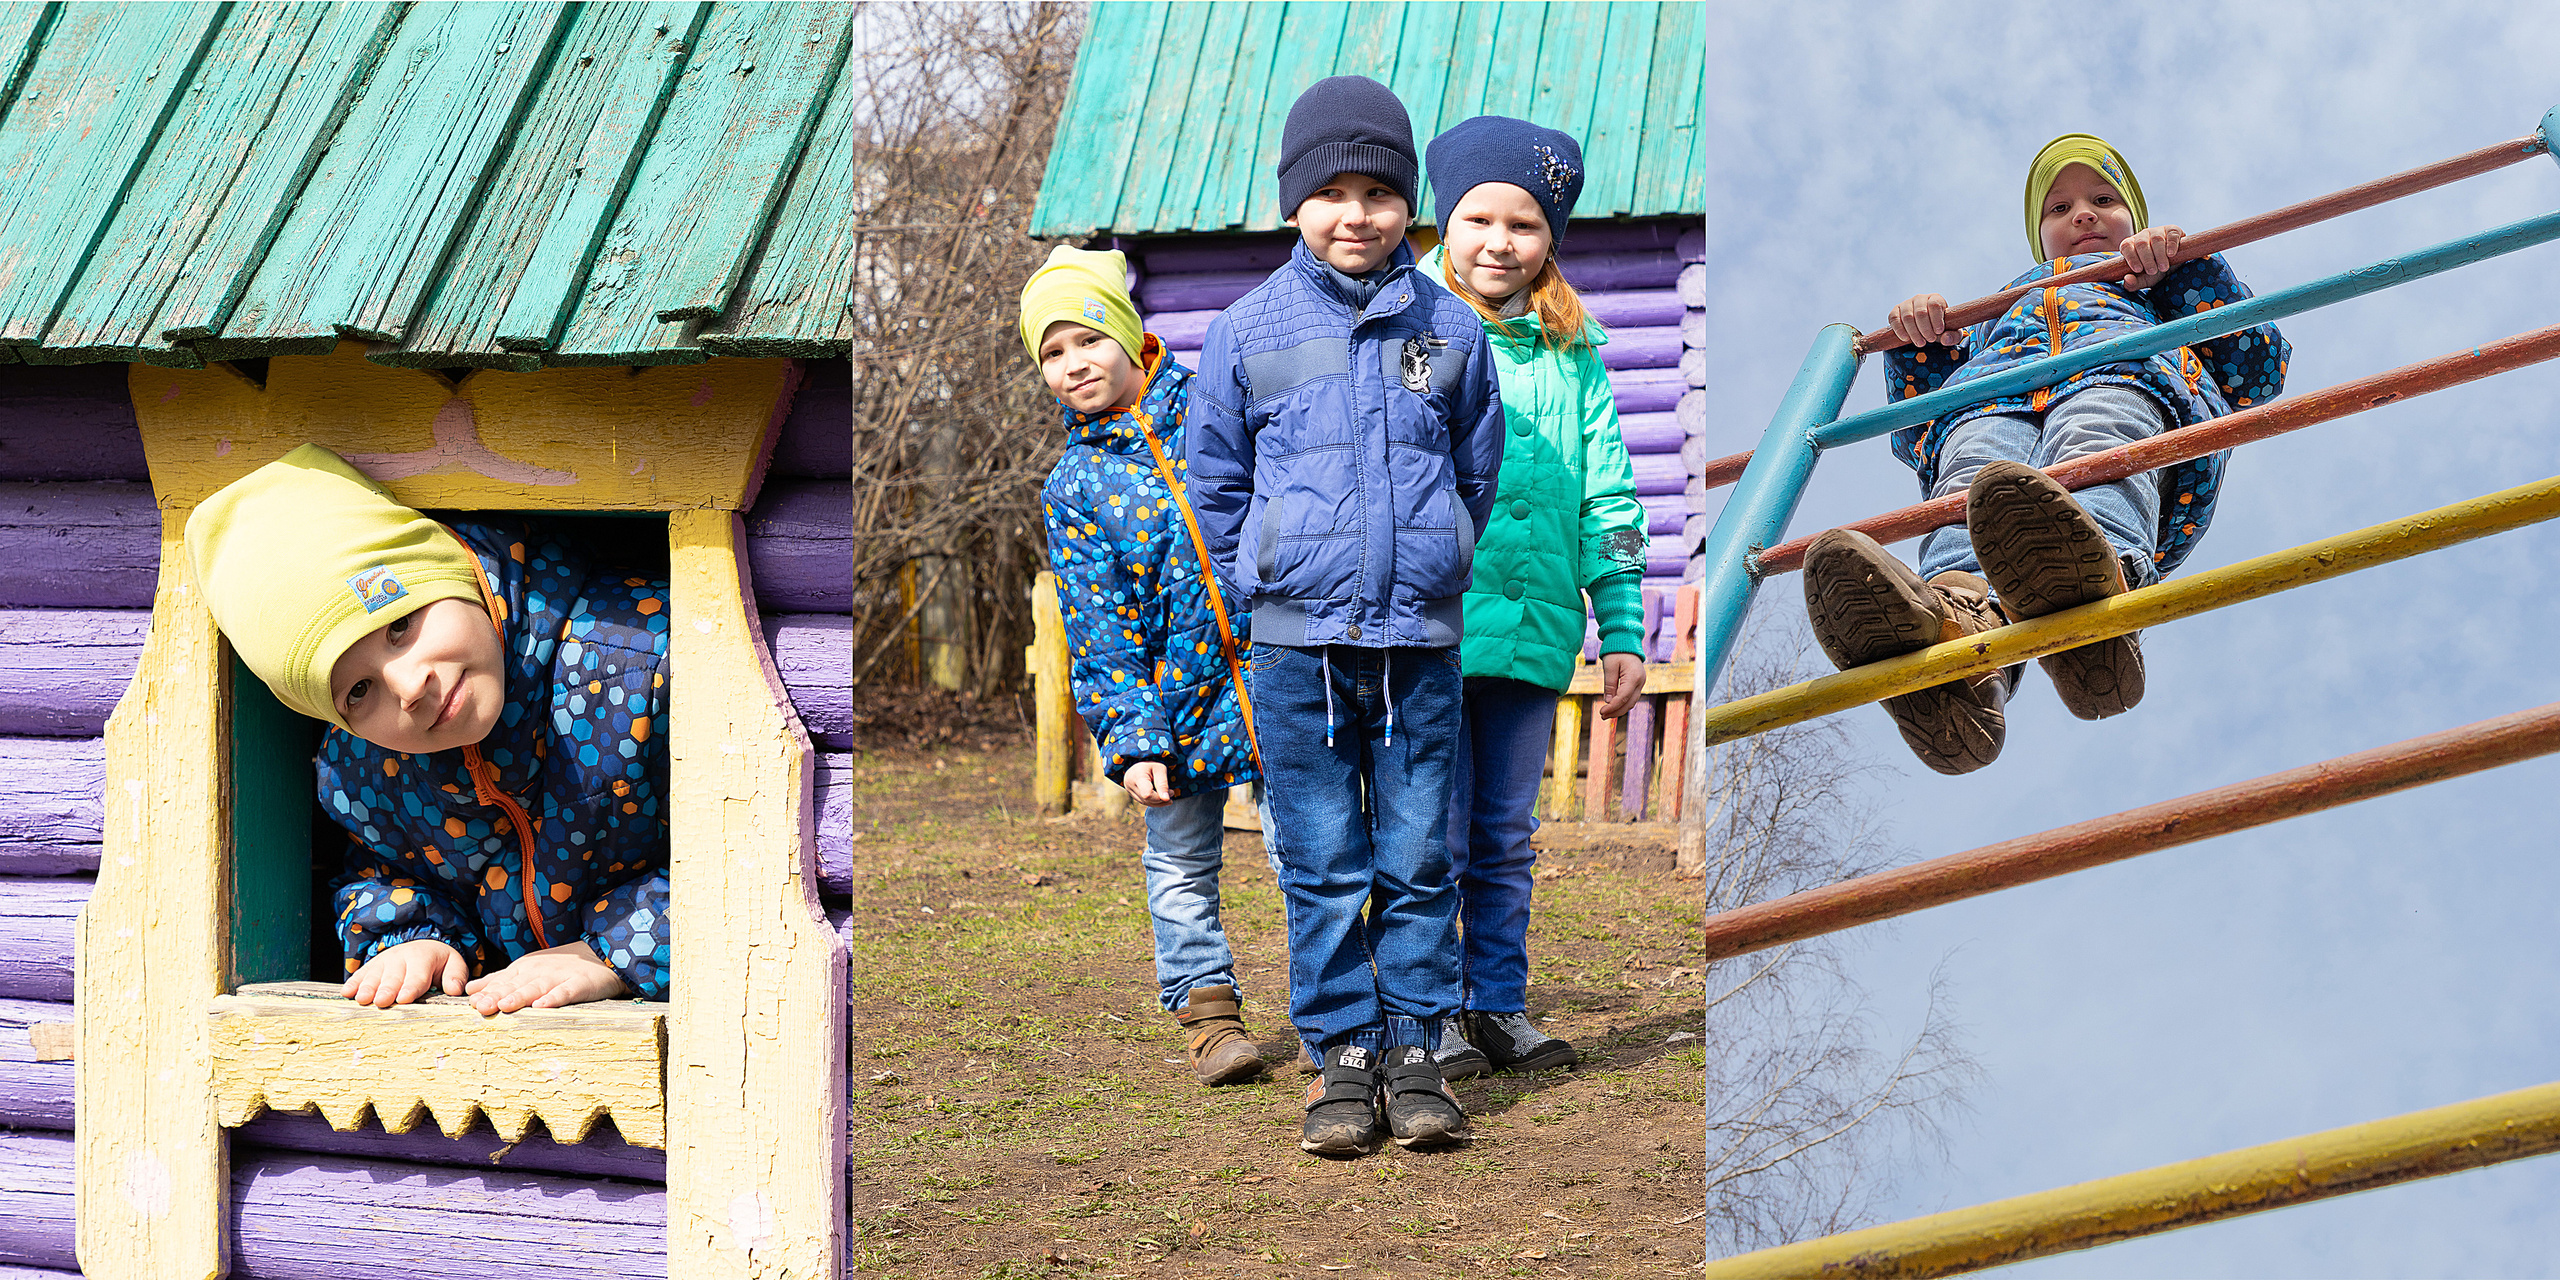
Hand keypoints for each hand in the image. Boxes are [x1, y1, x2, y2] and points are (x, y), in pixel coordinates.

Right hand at [343, 938, 467, 1007]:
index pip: (418, 975)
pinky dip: (353, 983)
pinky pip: (360, 974)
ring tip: (363, 999)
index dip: (411, 987)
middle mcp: (401, 958)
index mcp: (423, 958)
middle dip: (387, 989)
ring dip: (368, 987)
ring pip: (375, 976)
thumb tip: (455, 989)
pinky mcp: (371, 967)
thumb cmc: (439, 963)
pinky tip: (346, 993)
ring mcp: (383, 962)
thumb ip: (455, 976)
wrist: (421, 945)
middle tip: (381, 1001)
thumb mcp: (453, 964)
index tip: (404, 998)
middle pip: (393, 977)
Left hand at [464, 941, 629, 1015]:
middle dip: (498, 995)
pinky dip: (555, 998)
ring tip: (505, 1006)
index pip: (502, 982)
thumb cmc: (559, 967)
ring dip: (521, 996)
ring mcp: (559, 976)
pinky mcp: (580, 983)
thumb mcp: (527, 970)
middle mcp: (538, 971)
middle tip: (481, 1007)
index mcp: (523, 969)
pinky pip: (566, 992)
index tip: (471, 1003)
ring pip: (536, 988)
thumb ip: (499, 981)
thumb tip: (469, 991)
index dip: (487, 992)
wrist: (601, 955)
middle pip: (515, 985)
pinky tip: (544, 1005)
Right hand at [1121, 761, 1174, 805]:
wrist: (1139, 765)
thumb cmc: (1151, 766)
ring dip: (1159, 801)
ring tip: (1168, 795)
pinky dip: (1154, 801)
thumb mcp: (1160, 769)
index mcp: (1137, 776)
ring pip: (1146, 802)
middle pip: (1148, 799)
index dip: (1159, 796)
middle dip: (1161, 798)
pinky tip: (1162, 798)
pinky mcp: (1132, 795)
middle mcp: (1130, 784)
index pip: (1147, 793)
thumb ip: (1163, 784)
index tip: (1172, 793)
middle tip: (1172, 792)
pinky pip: (1144, 802)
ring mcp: (1130, 791)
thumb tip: (1166, 799)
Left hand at [1594, 651, 1645, 719]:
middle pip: (1629, 703)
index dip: (1612, 707)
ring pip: (1631, 702)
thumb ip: (1609, 685)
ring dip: (1619, 709)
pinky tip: (1613, 706)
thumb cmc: (1616, 651)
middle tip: (1602, 715)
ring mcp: (1641, 682)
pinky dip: (1623, 703)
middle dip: (1616, 711)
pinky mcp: (1638, 682)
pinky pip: (1631, 697)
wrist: (1626, 640)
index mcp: (1633, 677)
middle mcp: (1640, 681)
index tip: (1601, 712)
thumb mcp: (1609, 667)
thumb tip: (1608, 702)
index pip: (1623, 698)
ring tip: (1606, 713)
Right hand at [1886, 293, 1952, 347]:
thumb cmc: (1939, 329)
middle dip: (1925, 329)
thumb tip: (1945, 338)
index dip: (1936, 319)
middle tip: (1930, 340)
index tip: (1939, 331)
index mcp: (1935, 299)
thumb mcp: (1951, 333)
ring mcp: (1906, 304)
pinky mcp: (1895, 311)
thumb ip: (1954, 336)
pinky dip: (1899, 330)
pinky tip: (1906, 339)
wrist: (1924, 330)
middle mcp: (1920, 298)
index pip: (1934, 305)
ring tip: (1920, 343)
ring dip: (1914, 332)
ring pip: (1907, 317)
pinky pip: (1894, 319)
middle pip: (1920, 312)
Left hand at [2119, 224, 2185, 288]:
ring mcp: (2157, 231)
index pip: (2126, 246)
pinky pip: (2171, 235)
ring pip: (2156, 239)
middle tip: (2152, 271)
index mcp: (2131, 245)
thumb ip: (2133, 283)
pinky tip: (2171, 254)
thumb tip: (2127, 279)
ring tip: (2163, 267)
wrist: (2175, 265)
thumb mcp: (2144, 280)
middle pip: (2141, 244)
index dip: (2131, 257)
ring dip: (2159, 255)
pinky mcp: (2172, 230)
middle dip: (2147, 259)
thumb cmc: (2155, 271)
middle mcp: (2143, 235)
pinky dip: (2171, 244)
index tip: (2138, 269)